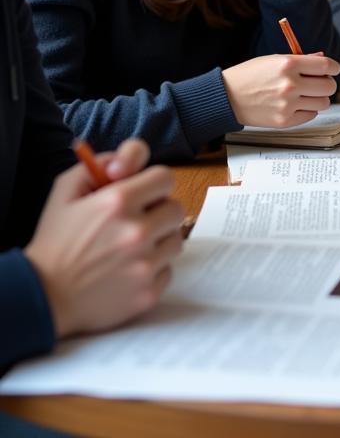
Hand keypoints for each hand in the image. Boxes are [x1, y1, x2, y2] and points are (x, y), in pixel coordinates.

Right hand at [25, 138, 183, 338]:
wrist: (42, 297)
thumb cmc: (55, 241)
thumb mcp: (66, 191)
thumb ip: (98, 164)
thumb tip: (127, 162)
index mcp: (118, 202)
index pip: (165, 178)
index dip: (153, 184)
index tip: (143, 194)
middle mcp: (136, 232)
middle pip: (176, 209)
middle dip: (158, 212)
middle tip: (136, 222)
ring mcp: (144, 265)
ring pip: (175, 240)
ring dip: (158, 241)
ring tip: (130, 249)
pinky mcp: (148, 293)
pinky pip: (168, 270)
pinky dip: (153, 270)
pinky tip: (128, 271)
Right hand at [222, 53, 339, 127]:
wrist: (227, 97)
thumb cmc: (250, 75)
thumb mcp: (274, 60)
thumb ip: (301, 60)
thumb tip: (324, 60)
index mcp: (288, 64)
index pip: (325, 65)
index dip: (334, 67)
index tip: (334, 69)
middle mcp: (290, 84)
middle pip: (328, 86)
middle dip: (327, 83)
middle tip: (320, 82)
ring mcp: (288, 104)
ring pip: (323, 102)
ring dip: (319, 97)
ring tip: (307, 94)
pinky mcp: (284, 120)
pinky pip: (310, 115)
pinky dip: (307, 109)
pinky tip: (296, 104)